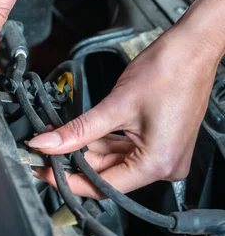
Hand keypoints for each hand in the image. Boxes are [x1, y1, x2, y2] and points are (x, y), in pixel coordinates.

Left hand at [28, 24, 221, 198]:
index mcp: (157, 164)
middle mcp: (163, 166)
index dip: (69, 180)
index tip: (44, 171)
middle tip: (46, 149)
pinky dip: (99, 141)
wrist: (192, 49)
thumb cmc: (168, 72)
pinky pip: (122, 149)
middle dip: (74, 160)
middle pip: (107, 174)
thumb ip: (78, 130)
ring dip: (84, 148)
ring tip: (57, 135)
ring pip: (111, 161)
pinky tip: (79, 132)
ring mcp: (162, 154)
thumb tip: (47, 143)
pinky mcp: (157, 142)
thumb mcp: (115, 105)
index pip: (103, 186)